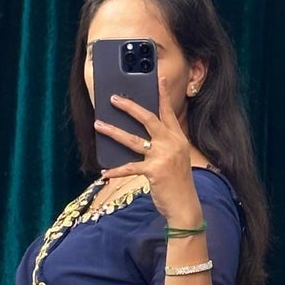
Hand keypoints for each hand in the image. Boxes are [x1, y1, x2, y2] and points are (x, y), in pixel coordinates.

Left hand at [94, 73, 198, 223]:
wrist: (186, 206)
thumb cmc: (178, 183)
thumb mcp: (176, 159)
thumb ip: (164, 146)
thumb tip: (143, 138)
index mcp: (178, 139)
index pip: (168, 112)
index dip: (162, 95)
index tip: (157, 78)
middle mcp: (172, 144)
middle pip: (148, 118)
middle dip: (130, 107)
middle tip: (115, 98)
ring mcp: (163, 156)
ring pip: (133, 139)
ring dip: (113, 131)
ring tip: (99, 124)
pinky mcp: (154, 171)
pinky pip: (129, 167)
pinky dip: (115, 171)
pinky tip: (104, 173)